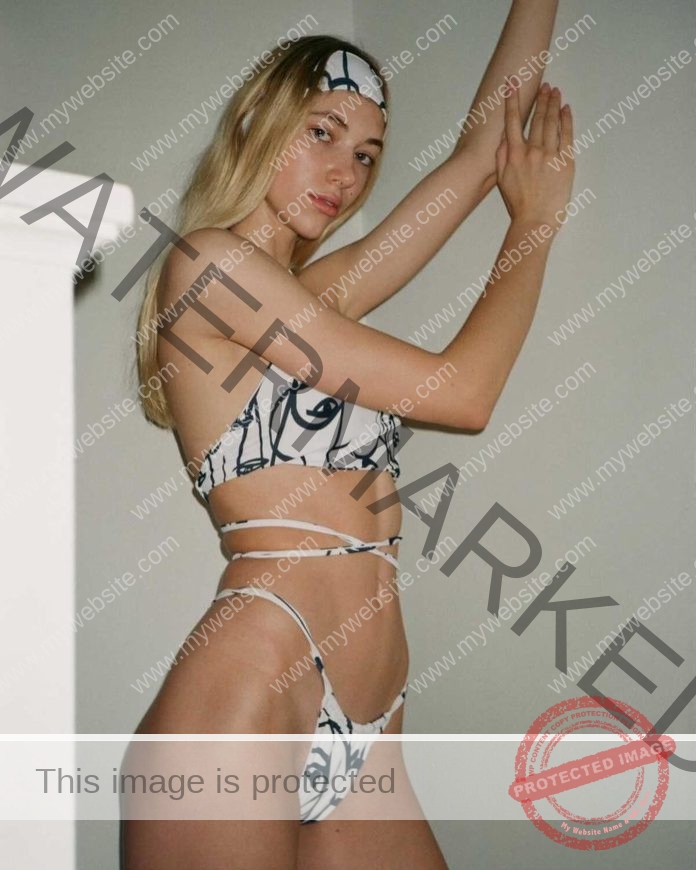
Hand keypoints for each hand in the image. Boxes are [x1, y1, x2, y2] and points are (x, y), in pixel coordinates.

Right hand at [495, 81, 574, 232]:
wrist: (535, 221)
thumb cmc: (519, 205)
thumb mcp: (501, 181)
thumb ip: (501, 158)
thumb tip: (503, 140)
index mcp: (514, 155)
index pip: (512, 121)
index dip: (511, 101)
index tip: (511, 84)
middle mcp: (532, 151)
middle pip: (537, 118)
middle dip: (540, 99)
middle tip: (544, 85)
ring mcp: (550, 155)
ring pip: (551, 123)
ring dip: (553, 105)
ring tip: (555, 91)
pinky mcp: (565, 162)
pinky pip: (566, 135)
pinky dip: (566, 120)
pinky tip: (566, 110)